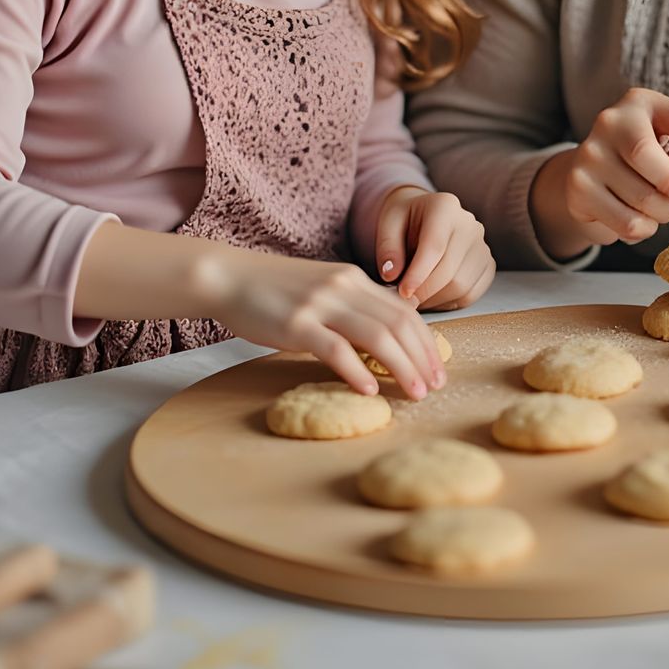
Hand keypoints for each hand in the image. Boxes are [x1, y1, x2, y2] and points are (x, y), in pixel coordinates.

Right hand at [195, 248, 446, 400]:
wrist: (230, 276)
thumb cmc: (276, 290)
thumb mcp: (323, 288)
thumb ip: (353, 306)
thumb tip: (385, 337)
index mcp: (355, 279)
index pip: (405, 311)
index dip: (427, 341)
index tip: (438, 367)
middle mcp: (344, 287)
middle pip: (398, 324)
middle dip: (422, 358)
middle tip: (436, 386)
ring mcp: (321, 304)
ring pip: (376, 336)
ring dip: (401, 367)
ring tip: (415, 392)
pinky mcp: (296, 324)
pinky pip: (335, 348)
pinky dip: (357, 370)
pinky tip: (370, 390)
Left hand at [373, 186, 495, 310]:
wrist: (423, 216)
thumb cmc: (404, 220)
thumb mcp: (387, 225)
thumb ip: (388, 248)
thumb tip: (391, 275)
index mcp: (444, 206)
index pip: (435, 246)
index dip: (418, 274)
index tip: (402, 293)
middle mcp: (469, 224)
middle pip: (450, 270)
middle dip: (424, 291)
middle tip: (404, 301)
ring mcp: (481, 244)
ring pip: (462, 286)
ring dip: (435, 299)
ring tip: (416, 298)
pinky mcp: (487, 264)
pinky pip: (471, 293)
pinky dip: (449, 302)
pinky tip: (432, 297)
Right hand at [537, 88, 668, 249]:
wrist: (592, 172)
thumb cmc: (644, 153)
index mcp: (637, 103)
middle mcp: (608, 123)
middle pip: (660, 171)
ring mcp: (588, 157)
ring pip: (645, 203)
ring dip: (663, 213)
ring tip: (658, 205)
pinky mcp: (578, 191)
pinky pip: (629, 225)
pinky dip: (644, 228)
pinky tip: (637, 216)